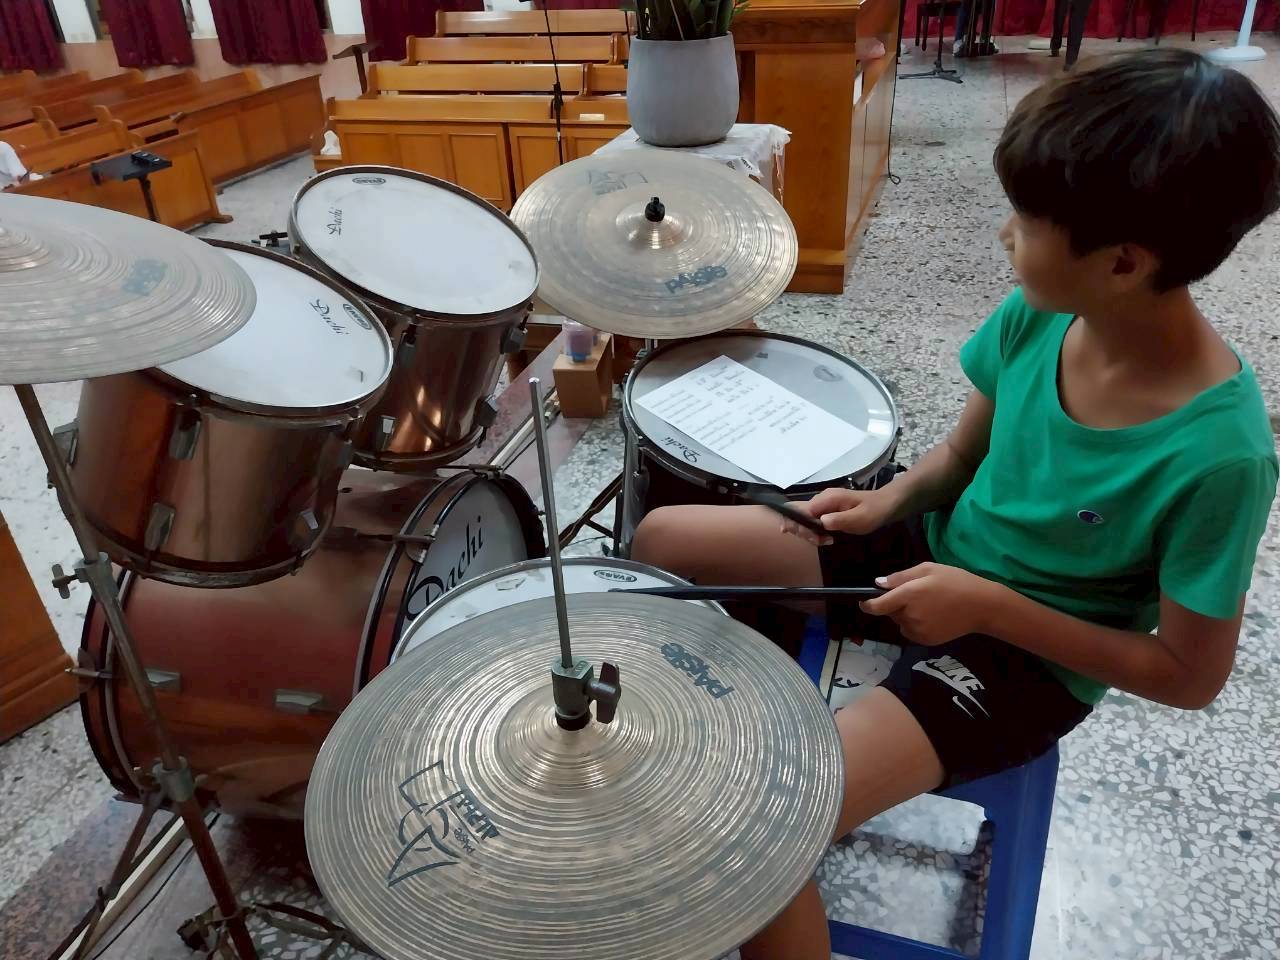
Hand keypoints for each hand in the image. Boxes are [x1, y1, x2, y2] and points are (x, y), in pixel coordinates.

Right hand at [778, 487, 897, 545]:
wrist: (886, 504)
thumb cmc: (874, 511)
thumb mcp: (860, 519)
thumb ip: (840, 520)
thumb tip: (821, 522)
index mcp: (827, 498)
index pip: (801, 511)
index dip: (801, 526)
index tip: (814, 539)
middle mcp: (821, 498)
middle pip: (798, 514)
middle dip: (803, 531)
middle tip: (820, 542)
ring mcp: (823, 503)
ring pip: (804, 518)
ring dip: (810, 533)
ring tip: (826, 542)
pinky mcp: (826, 509)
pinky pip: (812, 520)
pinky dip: (815, 531)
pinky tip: (827, 538)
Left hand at [859, 563, 1003, 644]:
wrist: (981, 606)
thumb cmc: (955, 581)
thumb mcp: (928, 569)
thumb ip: (900, 577)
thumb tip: (878, 584)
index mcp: (909, 595)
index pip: (878, 605)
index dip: (867, 605)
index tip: (863, 602)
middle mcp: (910, 615)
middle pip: (890, 612)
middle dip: (895, 604)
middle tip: (916, 595)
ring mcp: (918, 630)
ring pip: (900, 622)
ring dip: (905, 615)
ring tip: (927, 605)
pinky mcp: (926, 640)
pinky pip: (910, 632)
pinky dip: (914, 625)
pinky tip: (932, 616)